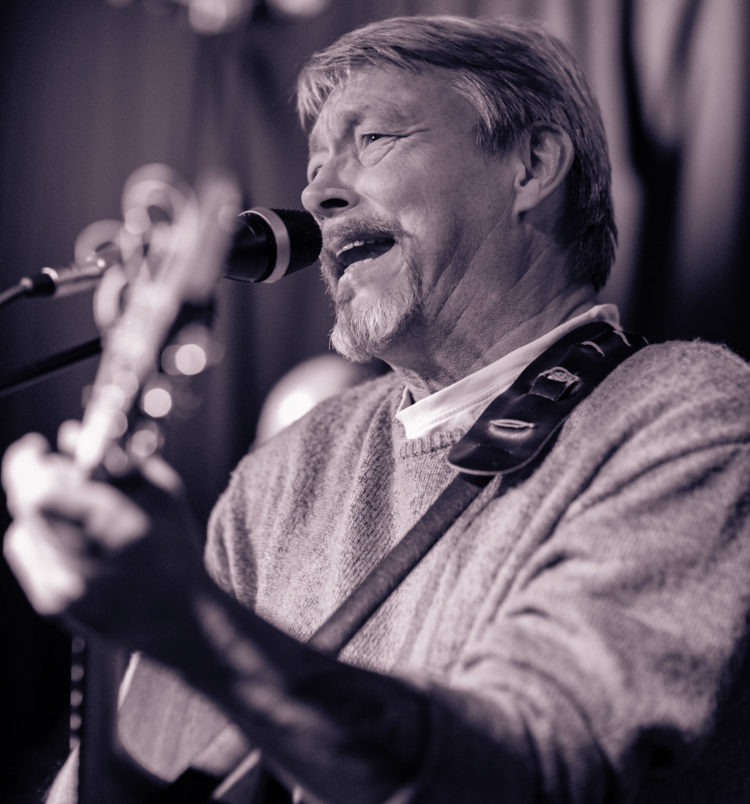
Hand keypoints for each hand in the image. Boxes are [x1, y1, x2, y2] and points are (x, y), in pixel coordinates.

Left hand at [2, 428, 208, 649]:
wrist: (178, 619)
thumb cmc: (174, 549)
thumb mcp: (164, 494)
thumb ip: (118, 460)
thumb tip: (68, 435)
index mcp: (119, 527)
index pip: (42, 493)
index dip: (28, 465)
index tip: (36, 447)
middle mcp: (85, 562)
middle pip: (28, 508)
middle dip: (32, 479)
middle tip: (46, 466)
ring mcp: (65, 588)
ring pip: (22, 530)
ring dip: (39, 510)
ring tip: (72, 510)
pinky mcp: (53, 605)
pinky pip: (29, 556)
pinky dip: (42, 537)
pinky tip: (71, 538)